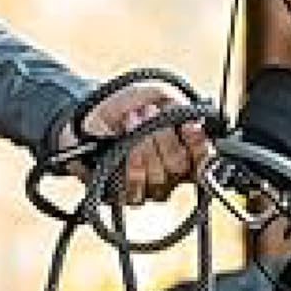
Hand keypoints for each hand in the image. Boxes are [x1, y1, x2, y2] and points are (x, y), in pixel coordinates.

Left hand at [57, 79, 212, 207]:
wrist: (85, 117)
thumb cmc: (123, 106)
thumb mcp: (154, 94)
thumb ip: (178, 104)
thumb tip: (194, 121)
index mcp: (185, 149)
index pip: (205, 158)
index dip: (199, 145)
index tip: (189, 127)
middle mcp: (171, 173)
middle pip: (179, 166)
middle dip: (162, 136)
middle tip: (147, 113)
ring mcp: (149, 187)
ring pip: (158, 179)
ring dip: (142, 146)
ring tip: (129, 121)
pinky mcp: (125, 196)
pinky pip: (135, 192)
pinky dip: (129, 167)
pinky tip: (121, 148)